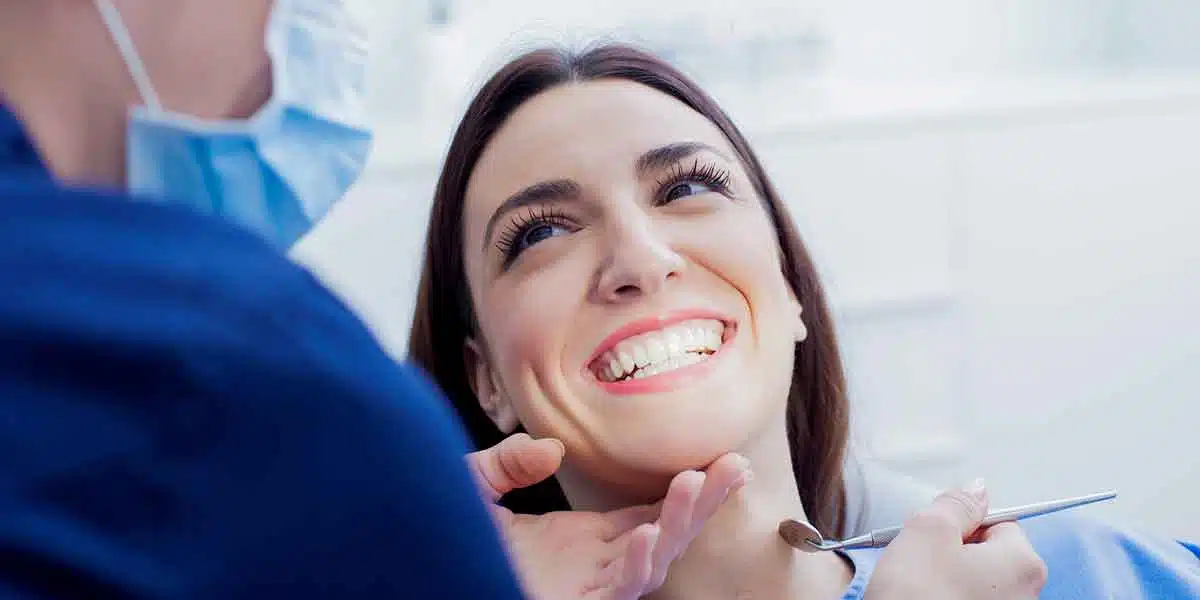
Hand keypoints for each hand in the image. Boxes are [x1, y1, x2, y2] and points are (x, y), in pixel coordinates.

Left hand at [466, 434, 750, 599]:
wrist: (421, 573)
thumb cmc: (447, 543)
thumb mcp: (474, 488)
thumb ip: (508, 463)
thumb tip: (552, 449)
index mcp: (582, 540)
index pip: (649, 511)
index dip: (686, 489)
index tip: (720, 458)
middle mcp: (594, 565)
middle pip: (666, 532)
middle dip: (704, 502)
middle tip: (737, 465)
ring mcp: (587, 588)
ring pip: (652, 561)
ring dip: (679, 524)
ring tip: (695, 483)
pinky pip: (617, 591)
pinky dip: (637, 564)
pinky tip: (648, 534)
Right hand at [865, 480, 1048, 599]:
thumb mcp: (928, 530)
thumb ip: (956, 503)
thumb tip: (976, 489)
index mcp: (1023, 564)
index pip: (997, 521)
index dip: (960, 524)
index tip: (937, 536)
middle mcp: (1026, 596)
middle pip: (988, 554)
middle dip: (953, 553)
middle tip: (923, 563)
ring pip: (973, 582)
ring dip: (945, 580)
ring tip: (919, 589)